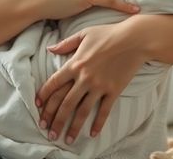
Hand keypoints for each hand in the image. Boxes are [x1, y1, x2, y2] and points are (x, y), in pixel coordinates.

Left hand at [35, 21, 147, 143]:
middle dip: (55, 120)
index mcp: (75, 63)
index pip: (53, 84)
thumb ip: (66, 44)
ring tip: (67, 140)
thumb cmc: (108, 33)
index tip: (38, 108)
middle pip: (65, 103)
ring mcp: (99, 86)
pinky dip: (98, 124)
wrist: (135, 39)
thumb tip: (49, 49)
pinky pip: (104, 111)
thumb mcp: (84, 34)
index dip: (44, 96)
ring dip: (73, 127)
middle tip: (49, 133)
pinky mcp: (114, 90)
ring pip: (82, 111)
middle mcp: (84, 78)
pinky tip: (92, 134)